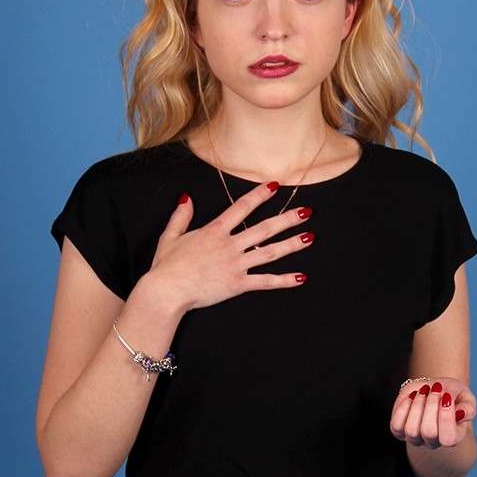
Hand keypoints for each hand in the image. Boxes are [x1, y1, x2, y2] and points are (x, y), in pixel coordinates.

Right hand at [147, 181, 312, 312]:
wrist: (167, 290)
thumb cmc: (166, 266)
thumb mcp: (170, 236)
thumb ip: (181, 216)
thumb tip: (187, 198)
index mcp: (214, 231)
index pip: (242, 208)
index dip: (259, 195)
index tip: (275, 186)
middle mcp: (229, 245)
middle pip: (264, 228)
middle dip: (287, 219)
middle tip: (307, 211)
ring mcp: (235, 265)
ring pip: (270, 252)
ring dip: (291, 244)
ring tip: (310, 237)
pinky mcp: (237, 284)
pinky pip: (265, 281)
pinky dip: (284, 280)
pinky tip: (300, 277)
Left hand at [390, 378, 475, 448]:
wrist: (432, 389)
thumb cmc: (452, 395)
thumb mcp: (465, 397)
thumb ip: (469, 408)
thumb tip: (461, 414)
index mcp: (453, 438)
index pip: (448, 439)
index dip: (446, 417)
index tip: (447, 396)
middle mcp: (433, 442)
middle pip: (428, 433)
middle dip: (431, 405)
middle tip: (436, 389)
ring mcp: (415, 439)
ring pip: (411, 430)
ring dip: (417, 405)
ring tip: (424, 390)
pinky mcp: (399, 431)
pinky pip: (396, 426)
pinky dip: (403, 408)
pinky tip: (412, 396)